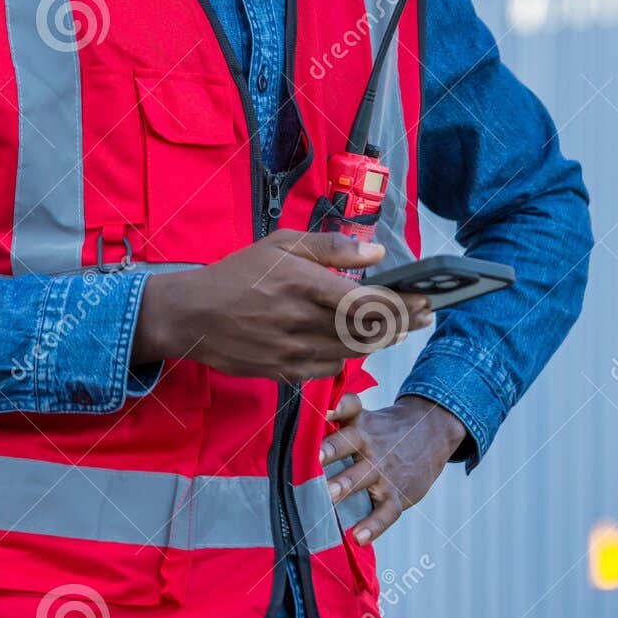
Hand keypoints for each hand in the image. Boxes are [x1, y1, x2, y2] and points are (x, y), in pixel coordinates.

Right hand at [131, 230, 432, 381]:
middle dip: (401, 323)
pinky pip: (329, 369)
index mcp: (301, 283)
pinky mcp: (284, 372)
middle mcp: (299, 320)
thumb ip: (330, 247)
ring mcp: (292, 351)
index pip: (364, 301)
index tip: (423, 300)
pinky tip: (356, 344)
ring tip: (399, 328)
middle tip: (424, 315)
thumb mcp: (280, 245)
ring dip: (381, 341)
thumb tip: (376, 253)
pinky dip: (348, 357)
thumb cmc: (238, 274)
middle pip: (366, 331)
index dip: (400, 305)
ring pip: (352, 353)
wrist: (193, 316)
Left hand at [319, 392, 468, 544]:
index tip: (322, 410)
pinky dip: (373, 525)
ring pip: (364, 477)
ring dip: (346, 485)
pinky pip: (386, 511)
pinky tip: (358, 537)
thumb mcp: (365, 417)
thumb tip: (300, 425)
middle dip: (331, 451)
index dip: (336, 408)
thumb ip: (336, 421)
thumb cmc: (385, 430)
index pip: (349, 408)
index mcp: (361, 423)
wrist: (431, 435)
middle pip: (350, 443)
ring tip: (328, 496)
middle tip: (313, 459)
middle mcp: (371, 444)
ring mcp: (386, 470)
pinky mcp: (398, 495)